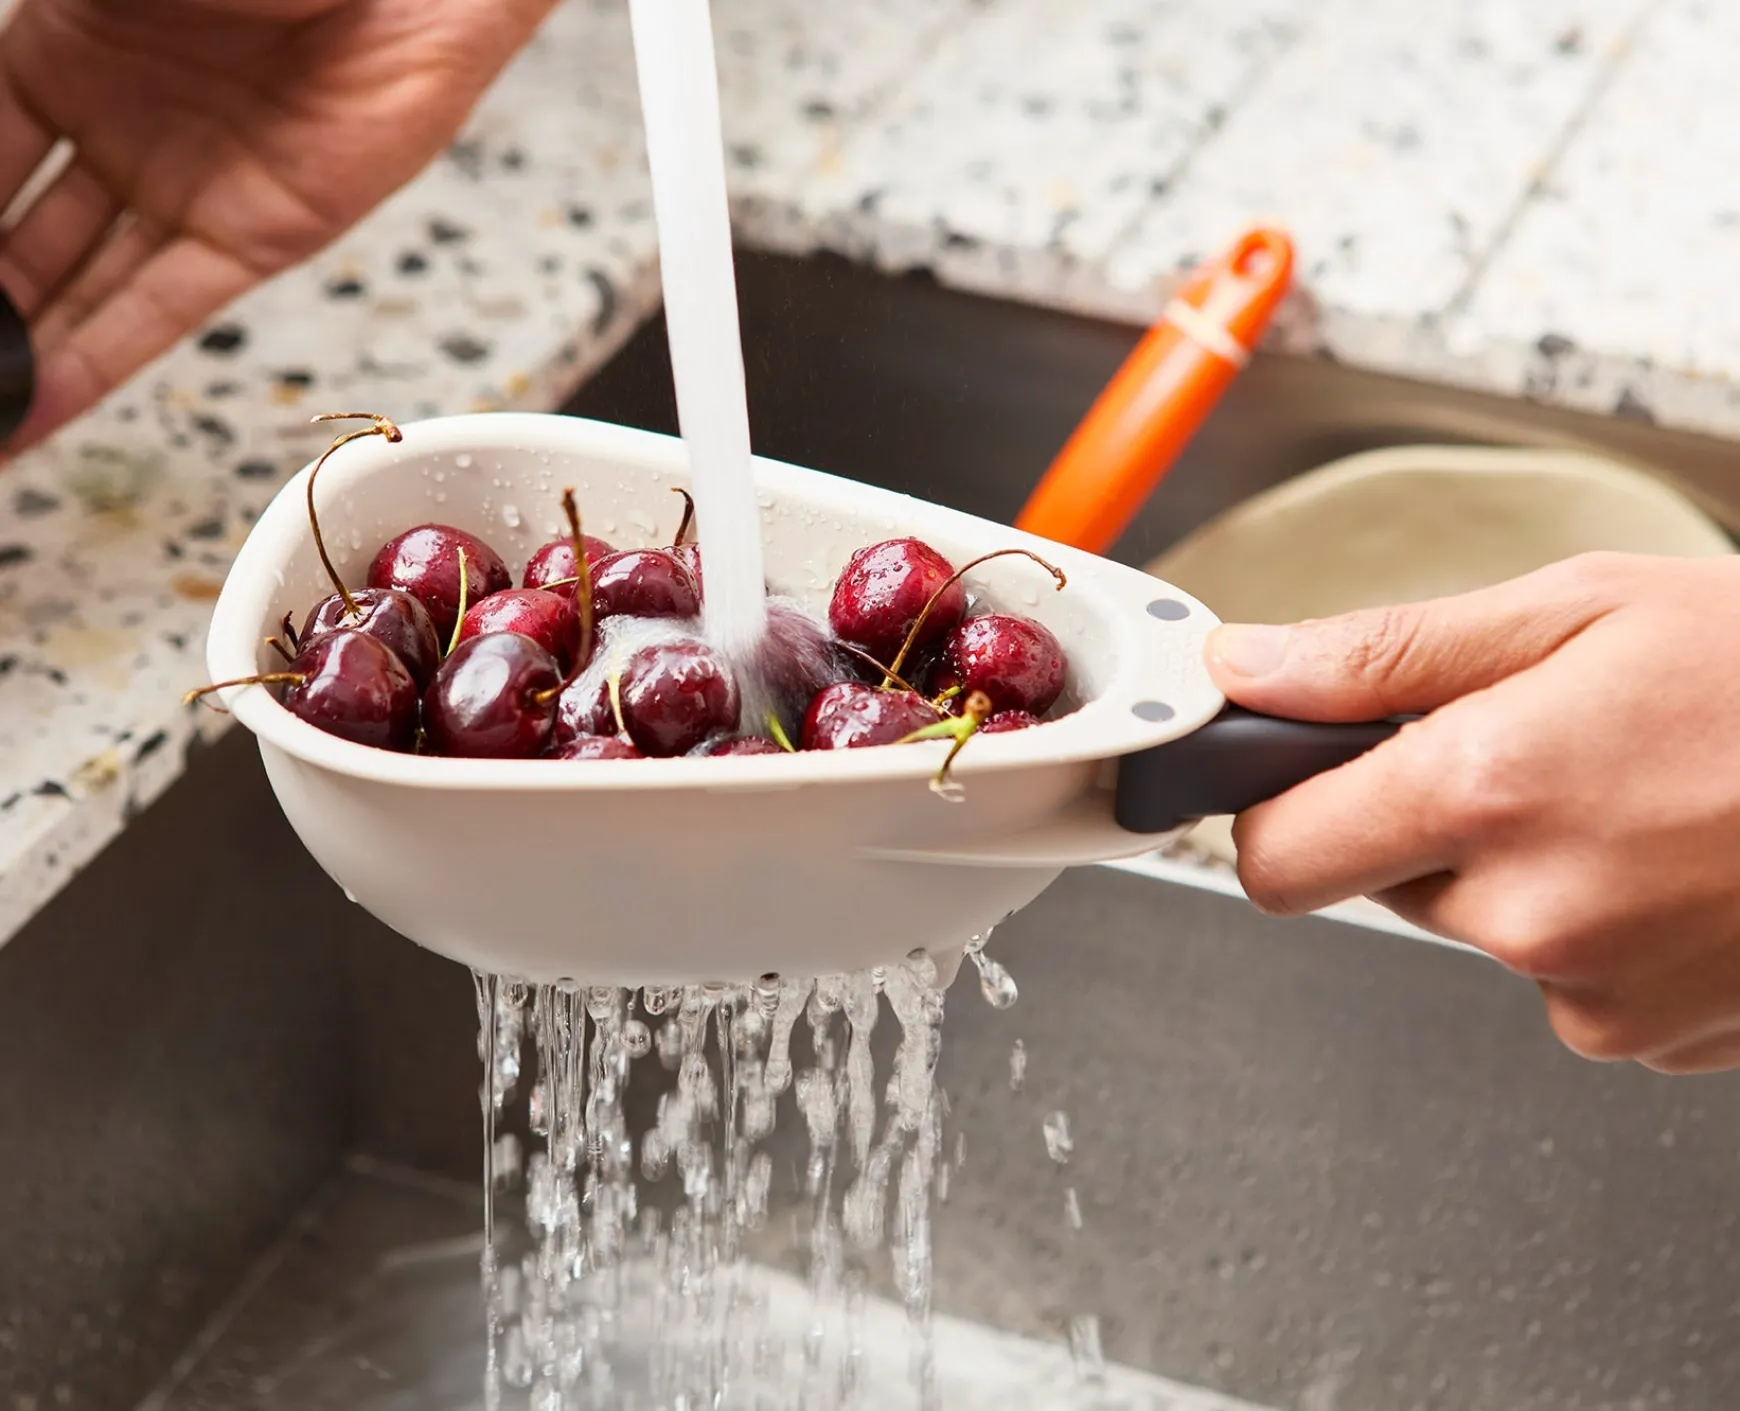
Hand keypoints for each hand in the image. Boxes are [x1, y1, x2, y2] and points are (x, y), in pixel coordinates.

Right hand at [0, 0, 558, 448]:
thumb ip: (45, 43)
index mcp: (62, 51)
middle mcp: (116, 128)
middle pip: (21, 238)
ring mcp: (186, 187)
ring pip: (83, 287)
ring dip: (22, 354)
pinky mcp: (259, 237)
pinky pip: (162, 312)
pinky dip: (97, 365)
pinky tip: (35, 412)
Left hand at [1204, 551, 1739, 1073]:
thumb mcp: (1575, 611)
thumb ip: (1382, 653)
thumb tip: (1246, 670)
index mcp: (1485, 792)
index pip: (1273, 856)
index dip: (1274, 811)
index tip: (1304, 776)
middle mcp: (1526, 914)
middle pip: (1378, 886)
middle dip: (1421, 823)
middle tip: (1532, 752)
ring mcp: (1592, 993)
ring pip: (1479, 930)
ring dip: (1518, 871)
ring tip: (1630, 799)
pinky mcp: (1648, 1039)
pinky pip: (1563, 979)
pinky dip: (1593, 926)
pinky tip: (1673, 863)